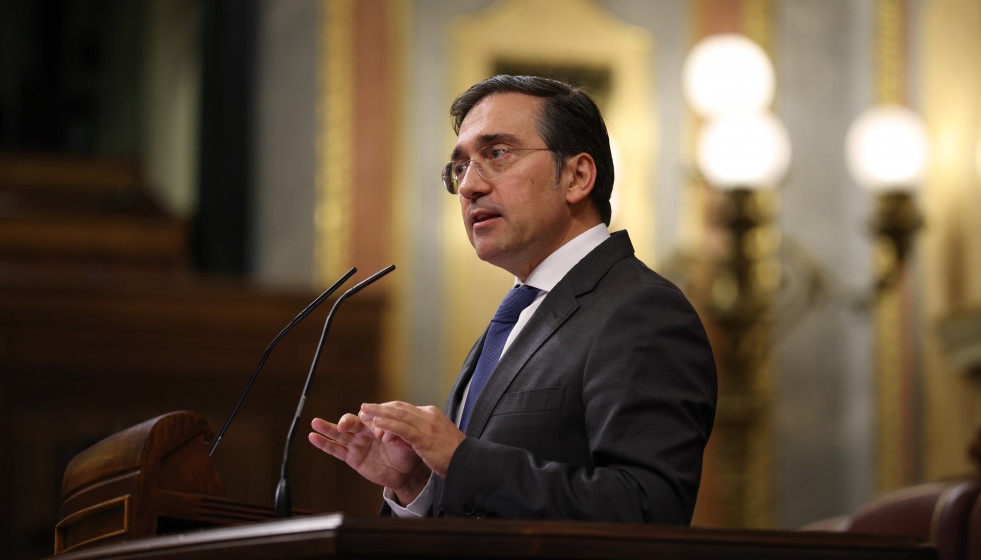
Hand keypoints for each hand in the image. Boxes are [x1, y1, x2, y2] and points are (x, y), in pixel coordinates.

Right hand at [309, 413, 429, 502]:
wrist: (405, 473)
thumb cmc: (407, 453)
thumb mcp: (406, 443)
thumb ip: (398, 437)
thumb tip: (388, 433)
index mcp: (378, 424)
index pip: (370, 418)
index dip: (372, 423)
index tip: (379, 433)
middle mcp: (365, 431)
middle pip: (351, 422)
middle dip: (346, 421)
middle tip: (344, 424)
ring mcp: (357, 444)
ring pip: (339, 434)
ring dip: (327, 427)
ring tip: (315, 422)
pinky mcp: (351, 457)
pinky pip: (335, 449)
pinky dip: (324, 443)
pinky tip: (313, 437)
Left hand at [358, 402, 465, 477]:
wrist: (469, 461)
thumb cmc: (455, 454)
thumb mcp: (437, 439)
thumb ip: (422, 434)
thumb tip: (407, 435)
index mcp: (432, 415)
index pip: (406, 408)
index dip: (389, 409)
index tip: (377, 411)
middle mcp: (428, 415)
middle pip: (399, 407)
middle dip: (380, 407)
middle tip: (365, 407)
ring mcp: (426, 425)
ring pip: (398, 415)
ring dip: (378, 412)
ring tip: (364, 412)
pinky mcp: (424, 437)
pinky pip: (401, 428)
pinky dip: (387, 424)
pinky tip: (376, 424)